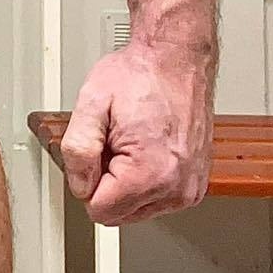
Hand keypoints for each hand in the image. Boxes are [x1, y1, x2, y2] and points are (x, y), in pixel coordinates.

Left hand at [60, 39, 213, 225]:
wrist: (175, 58)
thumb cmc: (139, 75)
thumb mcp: (91, 103)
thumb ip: (77, 150)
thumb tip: (79, 184)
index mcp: (150, 173)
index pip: (100, 211)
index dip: (87, 181)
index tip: (96, 151)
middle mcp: (176, 189)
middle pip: (120, 214)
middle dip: (107, 183)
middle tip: (112, 143)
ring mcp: (190, 188)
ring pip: (138, 209)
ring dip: (126, 182)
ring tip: (130, 141)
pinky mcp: (195, 184)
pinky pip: (157, 199)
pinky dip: (145, 179)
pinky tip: (145, 146)